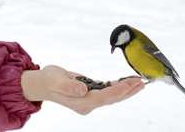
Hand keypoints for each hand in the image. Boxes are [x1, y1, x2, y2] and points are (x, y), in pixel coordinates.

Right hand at [20, 65, 143, 114]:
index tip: (128, 83)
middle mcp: (86, 105)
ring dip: (126, 90)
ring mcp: (89, 102)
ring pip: (112, 98)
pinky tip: (127, 82)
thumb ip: (67, 85)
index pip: (101, 98)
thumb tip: (83, 89)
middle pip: (110, 99)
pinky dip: (118, 87)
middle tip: (140, 81)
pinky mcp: (91, 96)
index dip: (115, 91)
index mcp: (78, 102)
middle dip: (126, 91)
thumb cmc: (48, 79)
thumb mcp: (54, 79)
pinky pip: (108, 93)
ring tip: (139, 82)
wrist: (44, 84)